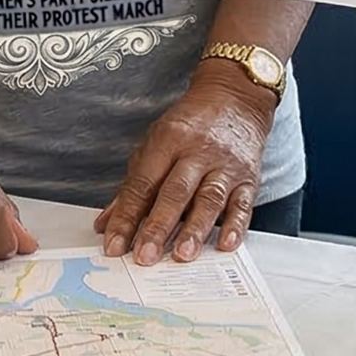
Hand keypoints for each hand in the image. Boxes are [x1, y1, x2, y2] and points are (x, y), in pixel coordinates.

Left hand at [94, 62, 274, 263]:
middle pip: (175, 192)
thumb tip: (107, 223)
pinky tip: (226, 244)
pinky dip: (235, 225)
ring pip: (209, 199)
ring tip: (182, 254)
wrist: (234, 99)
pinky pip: (242, 203)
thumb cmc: (190, 125)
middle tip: (145, 256)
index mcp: (167, 141)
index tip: (115, 244)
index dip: (126, 216)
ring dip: (195, 229)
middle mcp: (197, 152)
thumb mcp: (155, 143)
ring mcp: (225, 165)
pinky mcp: (248, 177)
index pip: (142, 183)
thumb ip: (132, 185)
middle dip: (158, 226)